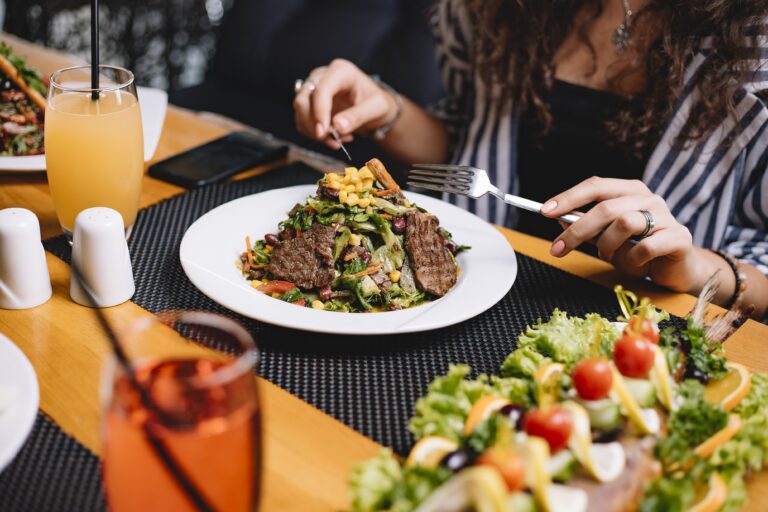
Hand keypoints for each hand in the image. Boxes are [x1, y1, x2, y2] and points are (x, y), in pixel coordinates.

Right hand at [293, 59, 397, 149]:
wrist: (373, 107)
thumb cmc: (376, 103)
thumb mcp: (376, 108)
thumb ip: (358, 116)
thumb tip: (338, 127)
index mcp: (341, 71)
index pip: (321, 90)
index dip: (319, 112)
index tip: (322, 133)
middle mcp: (322, 76)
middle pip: (303, 99)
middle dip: (313, 124)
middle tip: (332, 140)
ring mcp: (313, 89)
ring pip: (300, 112)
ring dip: (314, 132)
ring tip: (339, 141)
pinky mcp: (309, 103)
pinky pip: (302, 121)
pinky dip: (314, 135)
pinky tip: (333, 139)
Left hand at [540, 177, 712, 292]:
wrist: (676, 269)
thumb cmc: (638, 251)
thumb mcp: (606, 238)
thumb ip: (586, 226)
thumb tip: (557, 217)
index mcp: (629, 191)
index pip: (595, 186)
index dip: (569, 197)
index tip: (544, 211)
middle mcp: (648, 198)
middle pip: (605, 207)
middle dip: (576, 230)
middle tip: (557, 249)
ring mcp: (666, 216)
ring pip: (625, 223)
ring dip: (607, 246)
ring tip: (608, 257)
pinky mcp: (679, 237)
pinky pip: (646, 247)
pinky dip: (633, 259)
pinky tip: (635, 264)